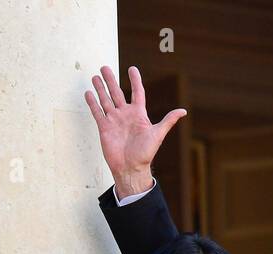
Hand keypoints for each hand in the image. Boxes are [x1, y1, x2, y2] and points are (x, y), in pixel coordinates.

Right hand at [84, 65, 186, 198]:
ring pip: (105, 100)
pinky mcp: (104, 127)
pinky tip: (88, 93)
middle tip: (104, 67)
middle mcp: (125, 115)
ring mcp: (114, 120)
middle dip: (111, 80)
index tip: (132, 68)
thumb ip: (168, 121)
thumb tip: (183, 111)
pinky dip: (92, 102)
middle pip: (117, 93)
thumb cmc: (146, 153)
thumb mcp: (158, 134)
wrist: (131, 167)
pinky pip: (97, 112)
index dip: (135, 80)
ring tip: (95, 76)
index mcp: (139, 115)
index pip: (137, 93)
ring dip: (100, 88)